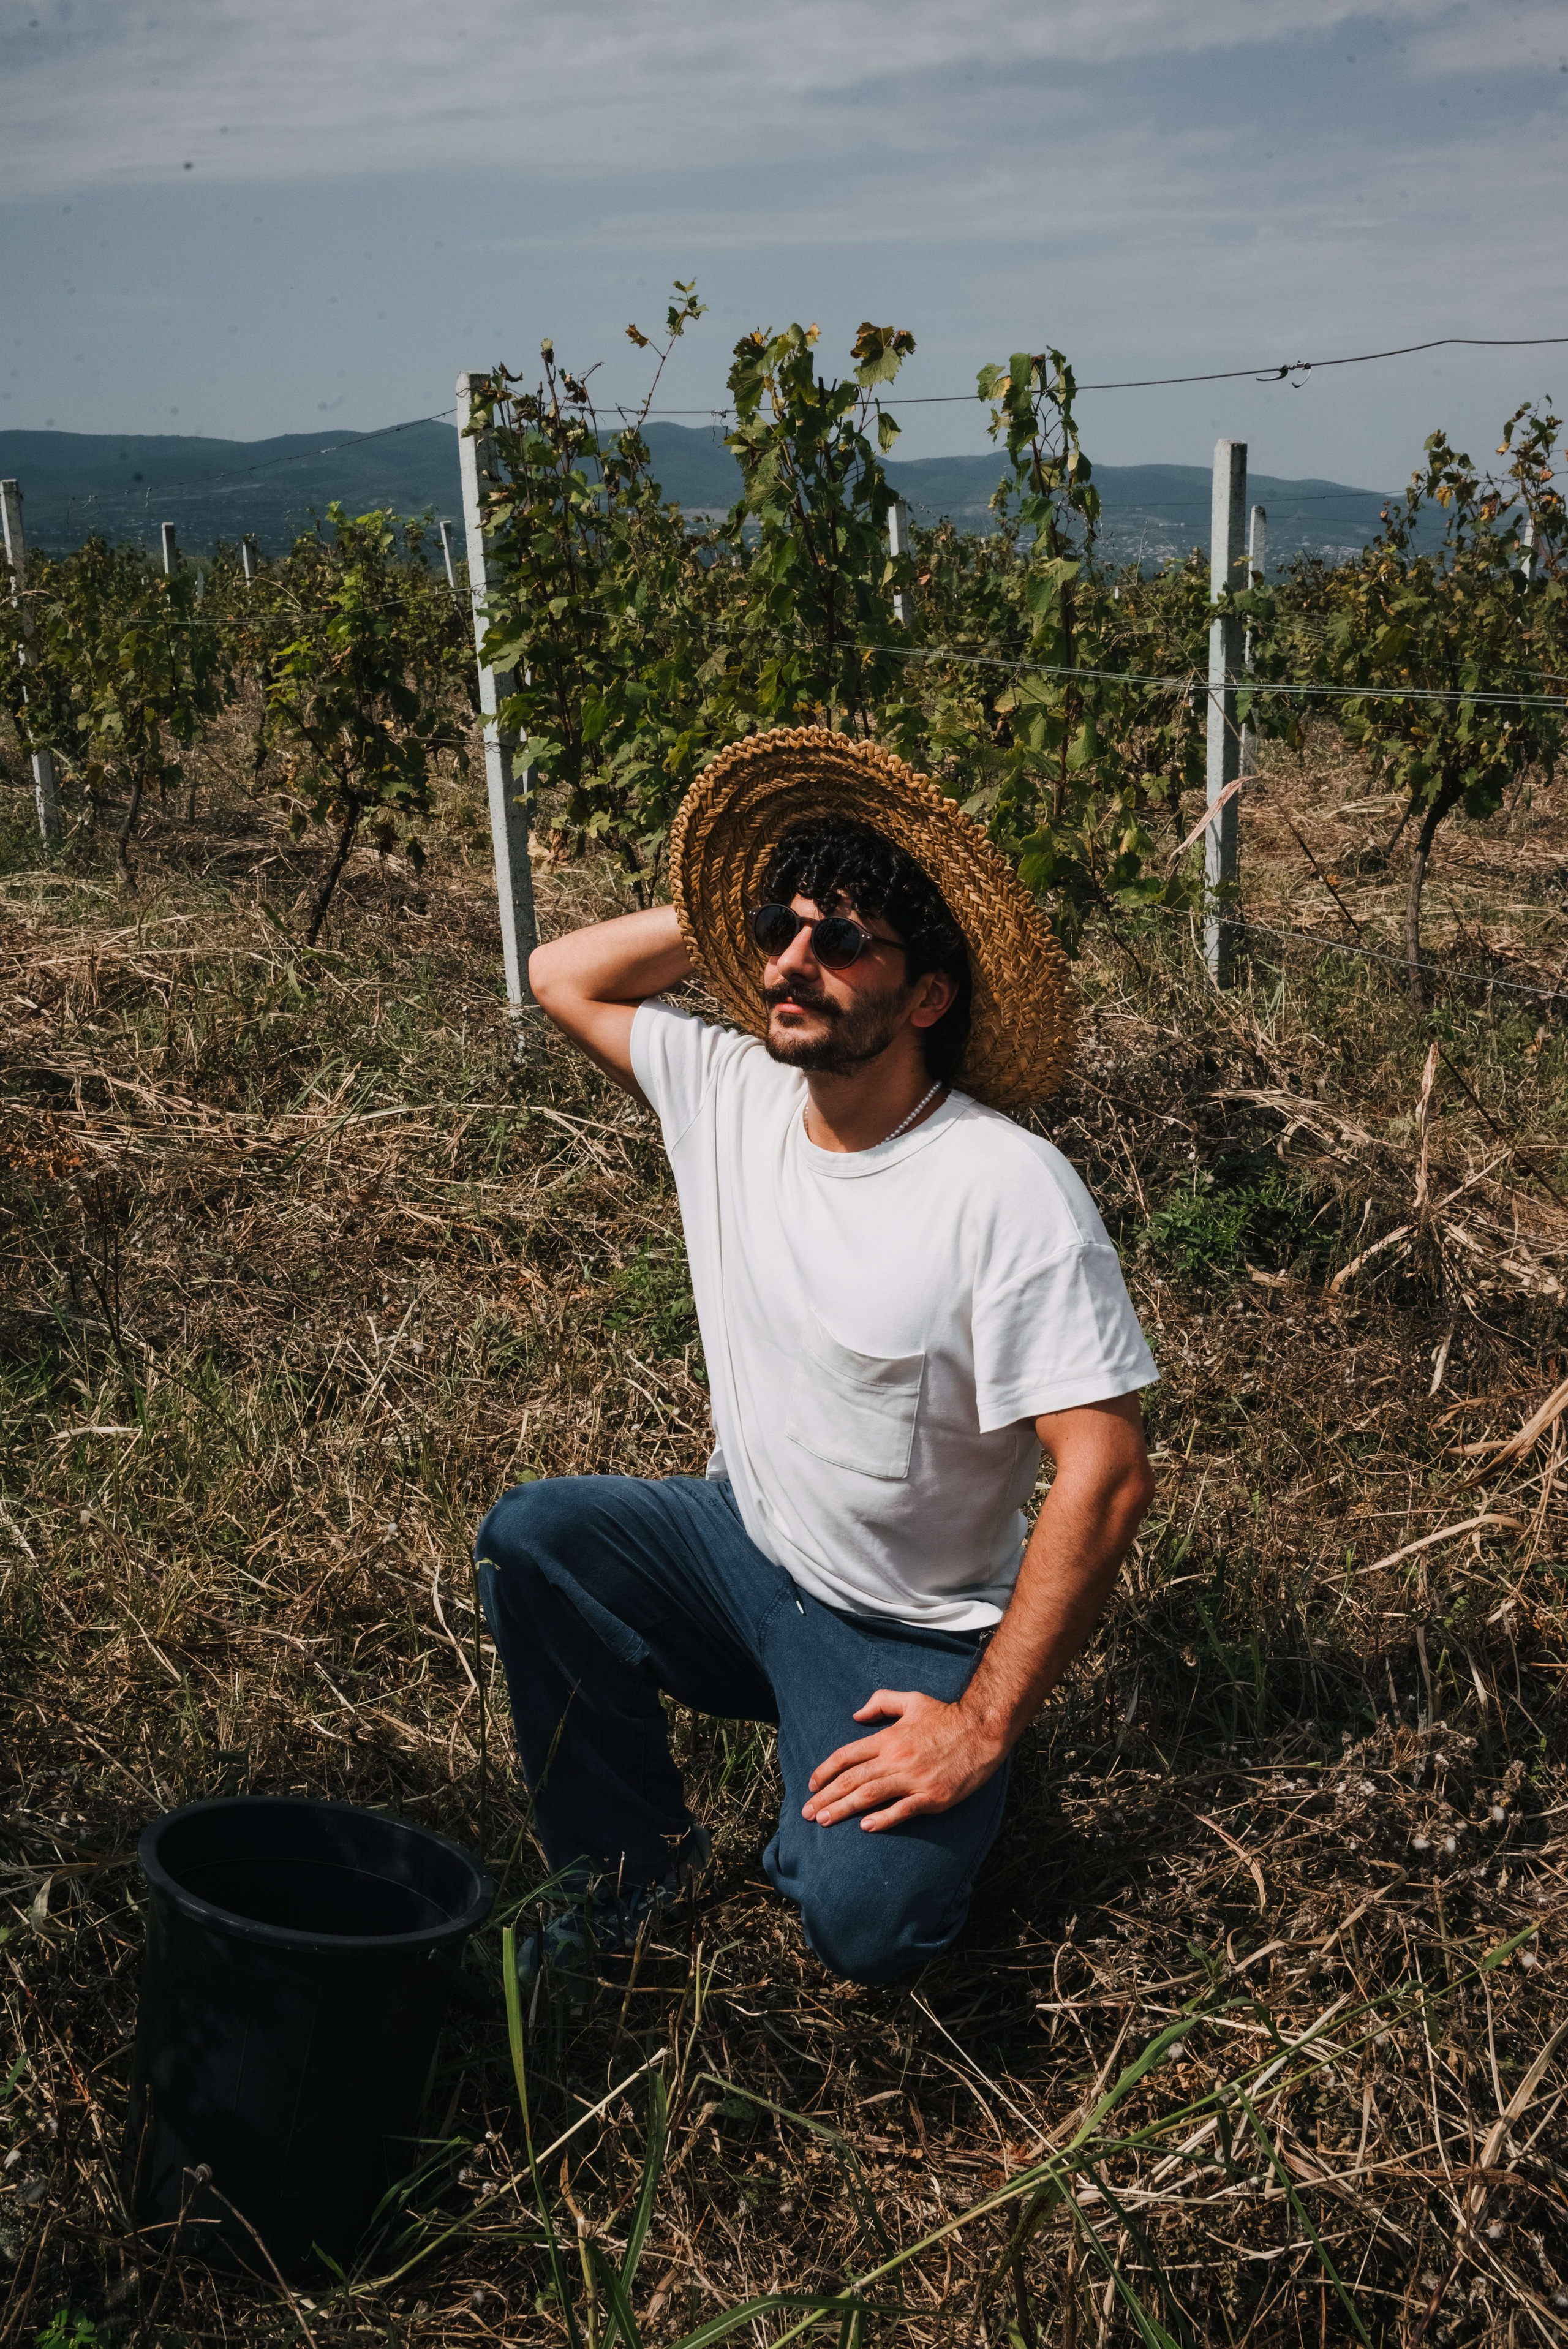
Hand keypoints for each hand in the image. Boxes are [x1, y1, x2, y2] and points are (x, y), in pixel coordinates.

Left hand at [802, 1689, 1006, 1832]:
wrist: (983, 1730)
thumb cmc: (946, 1715)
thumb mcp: (911, 1699)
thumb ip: (881, 1702)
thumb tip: (856, 1716)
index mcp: (888, 1738)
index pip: (847, 1756)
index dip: (825, 1772)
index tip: (812, 1786)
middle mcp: (896, 1759)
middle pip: (852, 1780)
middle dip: (826, 1798)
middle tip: (808, 1813)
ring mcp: (914, 1779)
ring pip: (870, 1796)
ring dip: (844, 1810)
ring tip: (824, 1822)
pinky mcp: (932, 1797)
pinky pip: (902, 1811)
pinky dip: (882, 1820)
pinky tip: (865, 1827)